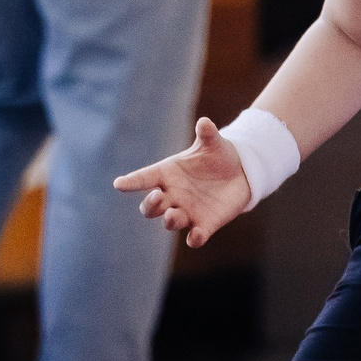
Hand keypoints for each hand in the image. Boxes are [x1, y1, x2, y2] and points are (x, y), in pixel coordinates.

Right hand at [115, 117, 251, 248]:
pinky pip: (195, 236)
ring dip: (169, 220)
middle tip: (157, 197)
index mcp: (168, 173)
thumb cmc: (217, 155)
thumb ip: (207, 134)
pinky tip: (196, 235)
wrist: (241, 172)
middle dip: (150, 205)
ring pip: (170, 221)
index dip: (131, 182)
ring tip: (172, 214)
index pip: (145, 178)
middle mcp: (173, 195)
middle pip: (151, 206)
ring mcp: (187, 212)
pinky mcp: (206, 224)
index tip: (119, 184)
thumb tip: (204, 122)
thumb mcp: (213, 143)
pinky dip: (195, 238)